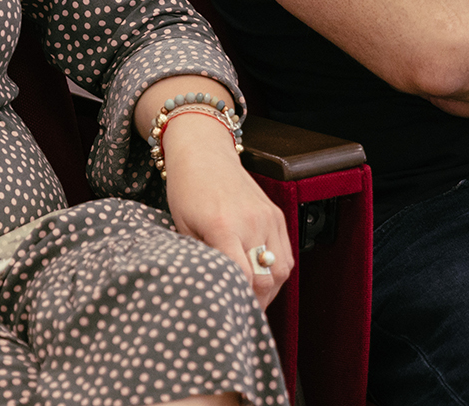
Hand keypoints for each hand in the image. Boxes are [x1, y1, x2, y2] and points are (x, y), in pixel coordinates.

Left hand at [162, 113, 292, 306]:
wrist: (204, 152)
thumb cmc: (187, 188)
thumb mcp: (182, 228)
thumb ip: (200, 259)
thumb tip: (211, 290)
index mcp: (224, 226)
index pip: (243, 279)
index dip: (238, 303)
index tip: (228, 316)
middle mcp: (252, 222)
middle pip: (266, 279)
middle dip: (254, 303)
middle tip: (239, 316)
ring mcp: (268, 217)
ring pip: (281, 270)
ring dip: (269, 290)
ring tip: (251, 299)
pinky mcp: (276, 214)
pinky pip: (286, 254)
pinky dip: (276, 272)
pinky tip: (260, 278)